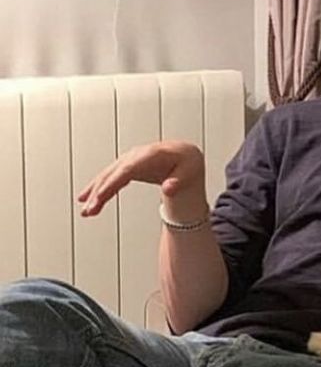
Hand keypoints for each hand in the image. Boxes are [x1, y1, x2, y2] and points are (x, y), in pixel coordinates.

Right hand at [78, 140, 204, 216]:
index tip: (101, 196)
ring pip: (108, 176)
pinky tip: (88, 201)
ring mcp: (130, 160)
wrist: (185, 155)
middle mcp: (136, 155)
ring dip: (95, 193)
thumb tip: (169, 189)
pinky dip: (99, 190)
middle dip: (99, 192)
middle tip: (89, 210)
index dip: (113, 183)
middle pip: (114, 173)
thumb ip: (179, 181)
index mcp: (152, 155)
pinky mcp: (127, 167)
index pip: (127, 169)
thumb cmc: (188, 162)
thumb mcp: (190, 171)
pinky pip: (110, 178)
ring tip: (85, 211)